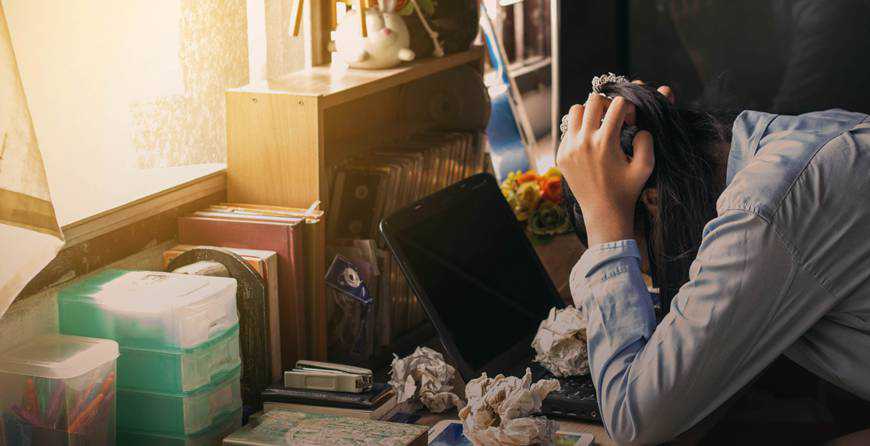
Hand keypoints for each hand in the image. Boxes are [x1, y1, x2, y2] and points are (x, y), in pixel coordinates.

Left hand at [556, 94, 654, 245]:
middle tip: (613, 118)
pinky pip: (568, 130)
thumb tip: (638, 127)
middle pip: (593, 100)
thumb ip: (646, 141)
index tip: (630, 120)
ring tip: (599, 127)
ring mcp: (569, 148)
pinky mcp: (561, 155)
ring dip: (589, 113)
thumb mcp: (645, 166)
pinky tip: (590, 144)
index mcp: (605, 141)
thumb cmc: (627, 190)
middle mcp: (583, 141)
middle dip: (607, 104)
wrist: (603, 213)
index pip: (618, 104)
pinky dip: (579, 130)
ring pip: (575, 110)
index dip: (628, 107)